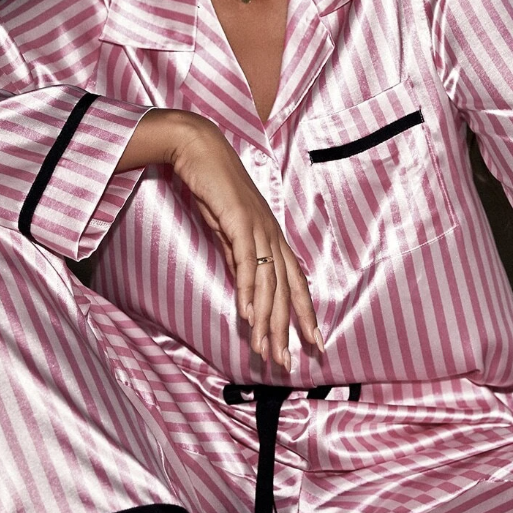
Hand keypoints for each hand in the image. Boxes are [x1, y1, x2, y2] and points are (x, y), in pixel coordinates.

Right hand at [117, 110, 322, 369]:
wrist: (199, 150)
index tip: (313, 344)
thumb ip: (238, 260)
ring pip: (269, 284)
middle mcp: (272, 235)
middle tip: (286, 363)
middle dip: (287, 331)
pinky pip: (247, 263)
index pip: (296, 284)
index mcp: (273, 237)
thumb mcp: (227, 231)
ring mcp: (259, 228)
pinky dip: (248, 290)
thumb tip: (245, 290)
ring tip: (266, 351)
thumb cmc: (213, 188)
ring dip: (267, 321)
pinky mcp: (240, 222)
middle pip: (286, 292)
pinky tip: (248, 314)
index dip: (306, 315)